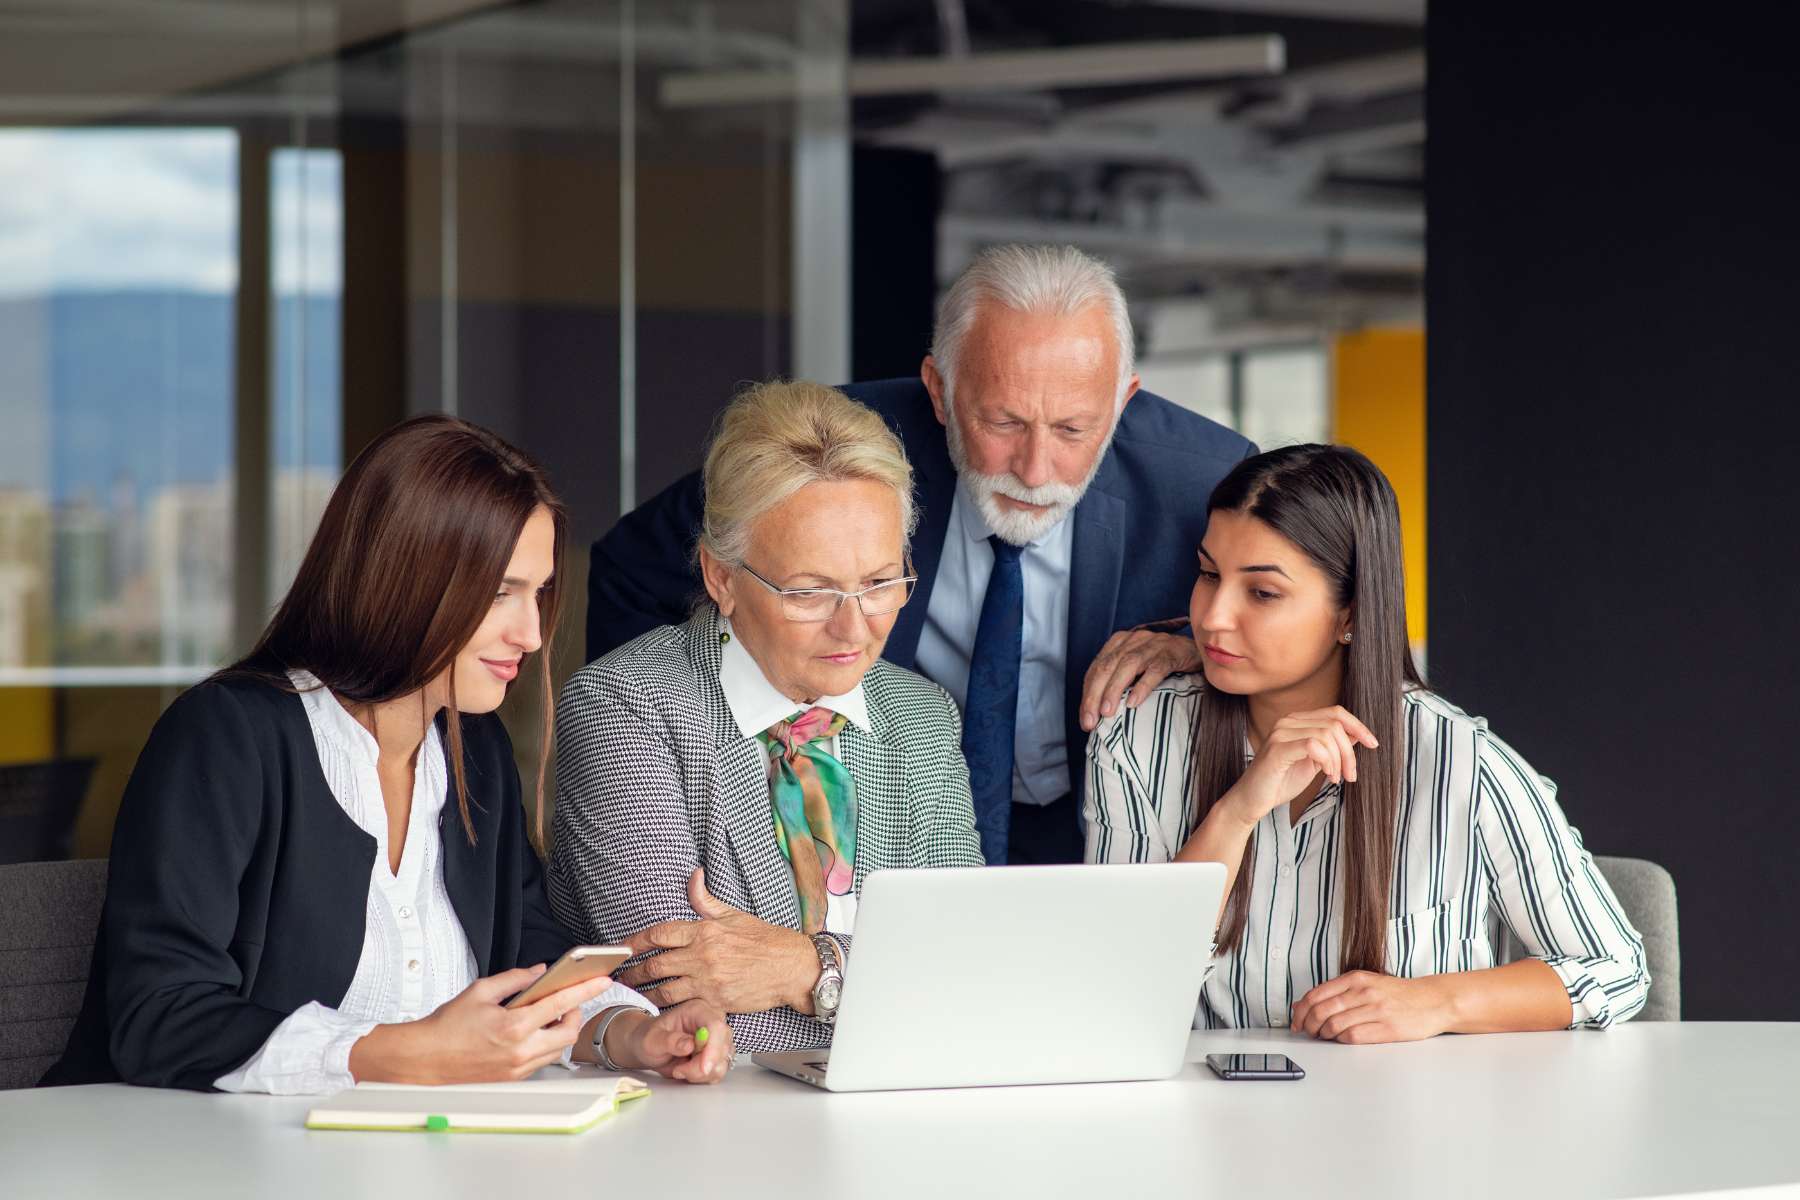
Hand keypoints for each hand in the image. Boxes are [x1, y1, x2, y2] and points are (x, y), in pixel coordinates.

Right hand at [350, 964, 616, 1084]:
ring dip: (559, 1031)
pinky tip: (531, 1032)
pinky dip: (543, 1045)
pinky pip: (540, 1061)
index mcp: (514, 1026)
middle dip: (575, 1014)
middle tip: (566, 1001)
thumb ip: (515, 979)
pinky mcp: (512, 1079)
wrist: (424, 1060)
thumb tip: (540, 972)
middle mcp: (520, 1051)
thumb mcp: (480, 991)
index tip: (602, 980)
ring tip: (546, 1016)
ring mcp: (517, 1069)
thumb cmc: (446, 1026)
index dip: (586, 990)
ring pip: (557, 1050)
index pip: (561, 1004)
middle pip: (569, 1033)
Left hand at [608, 1000, 733, 1083]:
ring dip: (701, 1074)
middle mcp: (711, 1022)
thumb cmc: (648, 1038)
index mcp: (697, 1011)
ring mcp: (716, 1039)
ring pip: (722, 1062)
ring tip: (679, 1070)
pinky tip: (687, 1071)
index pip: (716, 1026)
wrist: (648, 1047)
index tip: (703, 1069)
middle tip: (678, 1071)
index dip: (714, 1048)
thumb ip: (670, 1041)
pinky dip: (703, 1078)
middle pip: (723, 1047)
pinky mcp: (716, 1055)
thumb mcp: (651, 1040)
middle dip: (702, 1066)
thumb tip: (689, 1045)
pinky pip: (718, 1071)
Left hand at [615, 869, 820, 1013]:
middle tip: (621, 974)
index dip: (636, 940)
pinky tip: (658, 1008)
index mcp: (705, 930)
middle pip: (655, 964)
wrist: (792, 968)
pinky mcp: (715, 1002)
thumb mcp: (735, 914)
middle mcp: (702, 955)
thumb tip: (693, 876)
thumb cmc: (766, 941)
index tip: (623, 946)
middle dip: (633, 971)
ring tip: (634, 993)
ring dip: (645, 992)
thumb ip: (706, 900)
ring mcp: (707, 981)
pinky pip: (683, 1006)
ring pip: (663, 990)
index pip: (659, 934)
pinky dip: (667, 1008)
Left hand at [1080, 630, 1202, 730]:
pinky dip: (1142, 686)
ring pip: (1128, 665)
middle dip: (1095, 695)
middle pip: (1108, 666)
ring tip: (1107, 712)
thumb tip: (1097, 714)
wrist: (1201, 652)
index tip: (1085, 721)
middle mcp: (1135, 639)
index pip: (1097, 668)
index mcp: (1121, 642)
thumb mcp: (1138, 671)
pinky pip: (1155, 669)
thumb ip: (1119, 684)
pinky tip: (1134, 702)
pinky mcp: (1172, 653)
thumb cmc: (1166, 665)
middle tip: (1091, 721)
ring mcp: (1154, 644)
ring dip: (1114, 689)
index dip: (1087, 694)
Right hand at [1220, 706, 1378, 828]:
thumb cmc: (1281, 781)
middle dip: (1350, 752)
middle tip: (1350, 776)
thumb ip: (1332, 747)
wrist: (1252, 801)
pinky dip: (1328, 762)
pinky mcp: (1278, 749)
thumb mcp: (1314, 762)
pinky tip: (1327, 777)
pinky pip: (1314, 746)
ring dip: (1339, 760)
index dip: (1358, 726)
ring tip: (1336, 778)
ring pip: (1327, 734)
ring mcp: (1281, 733)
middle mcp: (1288, 722)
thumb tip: (1356, 734)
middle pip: (1335, 724)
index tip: (1373, 744)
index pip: (1335, 712)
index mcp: (1296, 721)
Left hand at [1292, 971, 1453, 1043]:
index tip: (1296, 1021)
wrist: (1432, 1001)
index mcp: (1356, 979)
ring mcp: (1376, 1010)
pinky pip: (1353, 1037)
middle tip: (1308, 1032)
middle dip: (1308, 1025)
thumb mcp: (1366, 984)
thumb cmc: (1397, 994)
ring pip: (1334, 1025)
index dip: (1301, 1011)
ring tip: (1325, 1037)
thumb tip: (1301, 1004)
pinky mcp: (1387, 1028)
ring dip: (1324, 1035)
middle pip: (1321, 1011)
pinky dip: (1341, 1040)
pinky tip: (1343, 1039)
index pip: (1316, 995)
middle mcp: (1364, 992)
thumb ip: (1335, 993)